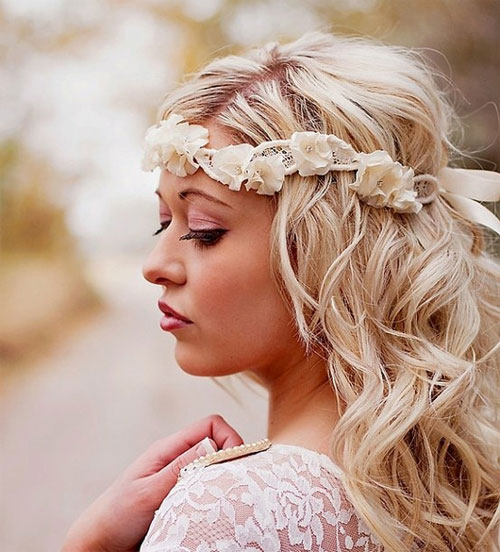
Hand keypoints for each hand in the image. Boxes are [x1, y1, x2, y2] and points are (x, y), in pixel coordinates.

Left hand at [61, 414, 243, 551]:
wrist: (99, 545)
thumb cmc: (116, 515)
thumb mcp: (149, 491)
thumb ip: (180, 468)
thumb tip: (212, 444)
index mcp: (169, 449)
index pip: (211, 426)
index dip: (230, 437)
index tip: (236, 464)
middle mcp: (178, 460)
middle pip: (218, 445)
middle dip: (232, 459)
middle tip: (237, 484)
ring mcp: (181, 479)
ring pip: (215, 468)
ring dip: (224, 479)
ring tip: (225, 498)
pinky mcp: (183, 499)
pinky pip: (208, 489)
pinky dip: (217, 496)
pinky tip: (215, 510)